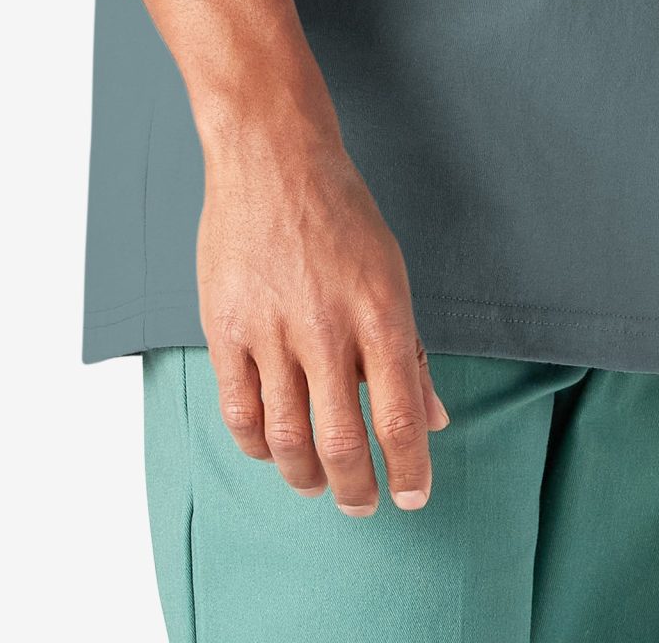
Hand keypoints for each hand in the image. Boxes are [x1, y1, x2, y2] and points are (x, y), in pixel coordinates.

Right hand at [195, 120, 450, 514]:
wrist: (273, 155)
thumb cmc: (340, 211)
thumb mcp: (392, 271)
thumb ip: (409, 349)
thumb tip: (433, 418)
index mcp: (379, 309)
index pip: (400, 415)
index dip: (410, 470)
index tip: (413, 497)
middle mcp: (327, 326)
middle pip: (341, 442)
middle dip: (356, 490)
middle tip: (363, 503)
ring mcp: (271, 329)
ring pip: (286, 440)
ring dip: (306, 477)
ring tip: (318, 483)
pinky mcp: (225, 328)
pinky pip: (239, 411)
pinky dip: (257, 446)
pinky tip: (272, 449)